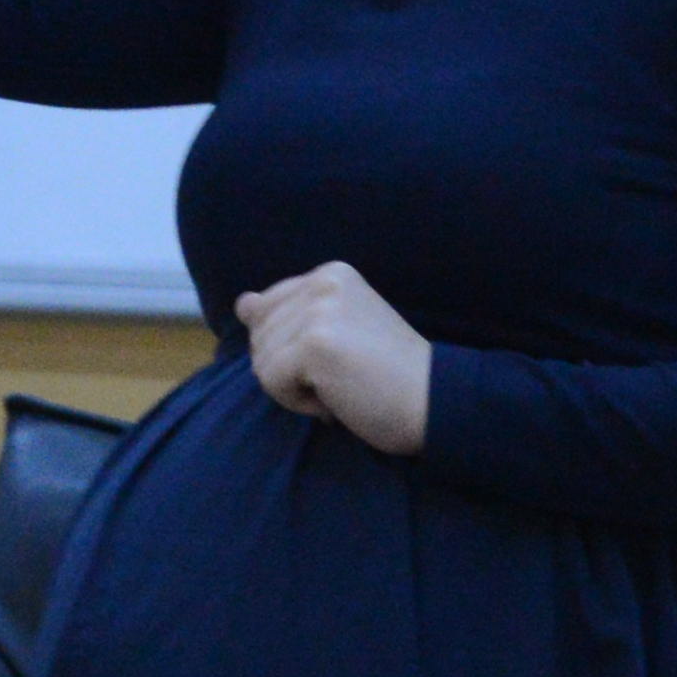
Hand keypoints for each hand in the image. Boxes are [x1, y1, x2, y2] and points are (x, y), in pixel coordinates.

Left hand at [234, 260, 431, 456]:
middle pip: (260, 336)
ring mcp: (319, 310)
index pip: (267, 309)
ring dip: (295, 388)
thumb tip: (241, 303)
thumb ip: (287, 313)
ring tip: (342, 386)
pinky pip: (271, 381)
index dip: (291, 348)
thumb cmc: (388, 375)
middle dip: (289, 368)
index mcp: (330, 274)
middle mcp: (323, 282)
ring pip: (262, 361)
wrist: (435, 402)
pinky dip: (299, 402)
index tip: (339, 359)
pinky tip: (337, 399)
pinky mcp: (315, 342)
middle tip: (342, 376)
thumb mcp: (334, 331)